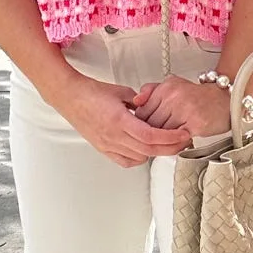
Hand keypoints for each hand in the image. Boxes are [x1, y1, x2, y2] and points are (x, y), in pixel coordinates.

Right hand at [56, 72, 195, 168]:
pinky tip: (144, 150)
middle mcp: (114, 136)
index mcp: (120, 120)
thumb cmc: (90, 92)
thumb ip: (139, 101)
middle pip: (149, 150)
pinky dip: (139, 158)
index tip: (183, 134)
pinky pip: (126, 161)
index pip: (151, 135)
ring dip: (155, 152)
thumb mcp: (121, 91)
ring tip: (165, 143)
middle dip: (170, 147)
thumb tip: (151, 107)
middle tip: (182, 142)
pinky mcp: (103, 148)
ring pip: (139, 157)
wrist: (69, 97)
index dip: (170, 137)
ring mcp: (108, 144)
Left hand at [128, 75, 232, 140]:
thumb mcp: (173, 85)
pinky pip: (177, 138)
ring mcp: (185, 110)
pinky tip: (178, 140)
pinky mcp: (195, 124)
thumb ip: (151, 91)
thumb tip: (136, 101)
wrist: (225, 100)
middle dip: (152, 133)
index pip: (143, 111)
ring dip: (163, 138)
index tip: (146, 127)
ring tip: (167, 139)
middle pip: (151, 124)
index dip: (143, 123)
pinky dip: (176, 142)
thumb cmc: (199, 96)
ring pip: (162, 132)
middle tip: (156, 137)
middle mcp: (174, 97)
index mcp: (167, 87)